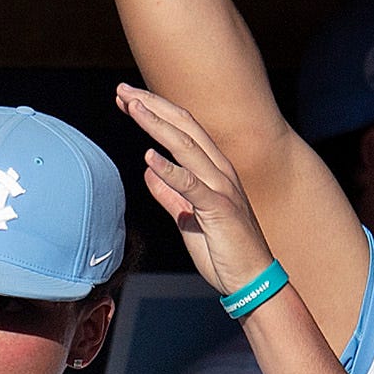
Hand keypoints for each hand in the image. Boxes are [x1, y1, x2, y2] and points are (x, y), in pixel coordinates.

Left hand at [120, 82, 273, 296]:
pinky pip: (190, 184)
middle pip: (184, 126)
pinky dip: (169, 169)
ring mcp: (221, 188)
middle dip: (152, 106)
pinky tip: (148, 156)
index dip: (156, 112)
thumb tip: (149, 171)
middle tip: (122, 91)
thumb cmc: (223, 252)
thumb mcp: (188, 219)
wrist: (251, 281)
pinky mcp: (219, 209)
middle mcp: (220, 171)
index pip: (183, 130)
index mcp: (214, 171)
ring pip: (186, 146)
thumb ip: (170, 194)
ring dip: (156, 124)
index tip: (128, 101)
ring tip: (132, 107)